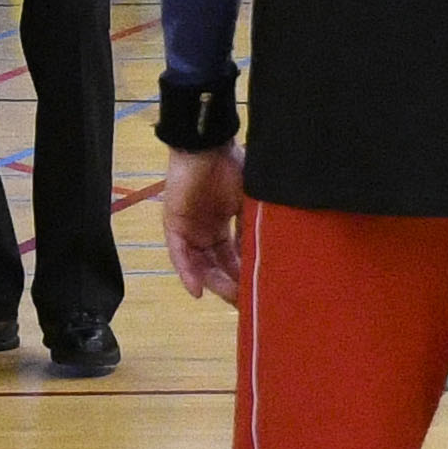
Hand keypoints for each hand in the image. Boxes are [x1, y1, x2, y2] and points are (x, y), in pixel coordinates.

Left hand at [163, 146, 246, 300]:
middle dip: (232, 284)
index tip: (260, 291)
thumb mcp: (251, 201)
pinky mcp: (174, 226)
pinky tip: (198, 290)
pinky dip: (188, 273)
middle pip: (218, 265)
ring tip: (230, 298)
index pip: (234, 257)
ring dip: (214, 282)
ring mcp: (189, 230)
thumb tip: (273, 251)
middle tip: (247, 302)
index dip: (245, 274)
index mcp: (224, 223)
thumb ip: (254, 226)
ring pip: (200, 265)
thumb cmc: (233, 166)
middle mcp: (205, 231)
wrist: (209, 146)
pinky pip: (180, 256)